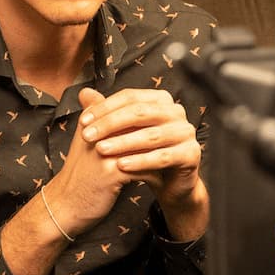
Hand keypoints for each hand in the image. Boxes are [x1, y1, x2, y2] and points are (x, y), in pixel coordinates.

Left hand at [79, 86, 206, 238]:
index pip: (130, 97)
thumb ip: (106, 112)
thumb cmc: (145, 153)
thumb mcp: (124, 132)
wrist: (169, 182)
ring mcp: (186, 132)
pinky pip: (163, 157)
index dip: (104, 108)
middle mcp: (176, 112)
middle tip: (88, 136)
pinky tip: (121, 165)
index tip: (83, 122)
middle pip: (139, 113)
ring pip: (150, 135)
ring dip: (123, 142)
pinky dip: (140, 161)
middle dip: (110, 124)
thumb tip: (84, 92)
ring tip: (101, 150)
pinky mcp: (191, 154)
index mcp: (161, 101)